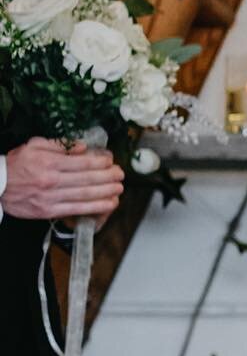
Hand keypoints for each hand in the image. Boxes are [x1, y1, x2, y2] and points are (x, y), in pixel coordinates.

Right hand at [2, 137, 123, 222]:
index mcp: (49, 162)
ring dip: (106, 192)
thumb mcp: (33, 145)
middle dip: (108, 177)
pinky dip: (95, 207)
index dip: (101, 162)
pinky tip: (108, 204)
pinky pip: (77, 209)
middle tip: (121, 175)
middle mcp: (52, 180)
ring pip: (85, 195)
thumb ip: (58, 144)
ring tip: (119, 189)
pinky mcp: (49, 211)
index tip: (111, 161)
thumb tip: (82, 147)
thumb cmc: (16, 164)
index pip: (82, 162)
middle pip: (87, 179)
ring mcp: (51, 197)